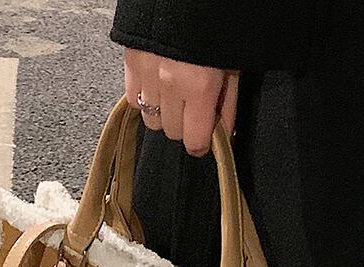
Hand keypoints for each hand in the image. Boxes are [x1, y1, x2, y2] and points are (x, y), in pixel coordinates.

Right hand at [123, 48, 238, 156]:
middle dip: (184, 127)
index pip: (194, 140)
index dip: (202, 145)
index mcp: (199, 87)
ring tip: (175, 96)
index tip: (206, 140)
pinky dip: (145, 99)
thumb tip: (224, 135)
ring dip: (164, 114)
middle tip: (194, 110)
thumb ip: (227, 103)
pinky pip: (134, 100)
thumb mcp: (233, 66)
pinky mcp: (130, 62)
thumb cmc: (219, 25)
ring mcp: (147, 74)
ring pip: (152, 120)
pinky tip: (157, 86)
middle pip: (172, 132)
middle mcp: (170, 85)